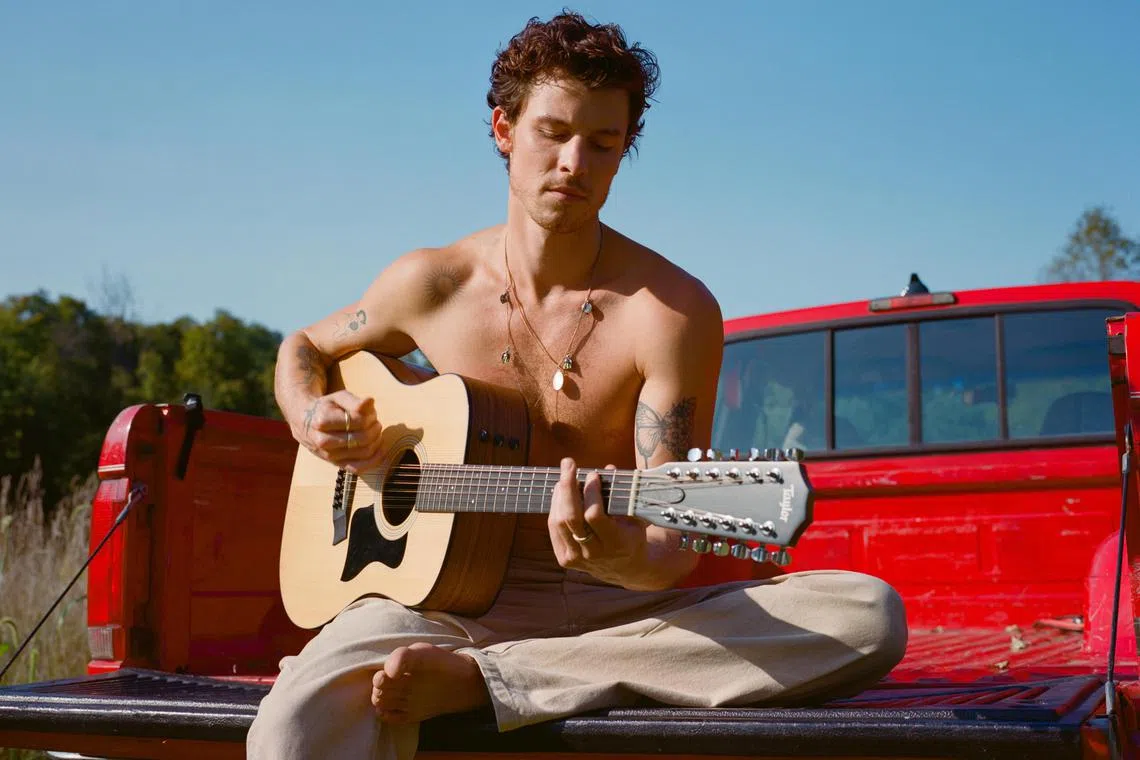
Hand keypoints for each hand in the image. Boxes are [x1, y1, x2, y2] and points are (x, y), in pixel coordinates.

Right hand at [294, 390, 383, 471]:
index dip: (370, 415)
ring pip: (365, 452)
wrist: (307, 424)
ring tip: (373, 431)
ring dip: (376, 440)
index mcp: (323, 421)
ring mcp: (330, 456)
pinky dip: (374, 460)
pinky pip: (359, 468)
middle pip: (363, 438)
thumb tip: (370, 401)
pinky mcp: (336, 465)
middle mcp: (324, 441)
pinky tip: (380, 449)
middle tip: (374, 421)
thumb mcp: (337, 398)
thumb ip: (354, 401)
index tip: (370, 412)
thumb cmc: (327, 409)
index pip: (359, 421)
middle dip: (375, 427)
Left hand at [548, 458, 647, 584]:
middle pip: (570, 517)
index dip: (591, 492)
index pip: (594, 515)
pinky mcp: (564, 559)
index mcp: (615, 544)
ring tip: (565, 477)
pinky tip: (561, 493)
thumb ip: (623, 494)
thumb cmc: (631, 535)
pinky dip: (555, 507)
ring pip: (558, 521)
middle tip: (568, 464)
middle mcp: (593, 554)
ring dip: (559, 494)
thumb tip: (608, 468)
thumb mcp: (635, 517)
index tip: (593, 474)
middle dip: (567, 486)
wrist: (625, 568)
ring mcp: (576, 559)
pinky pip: (554, 528)